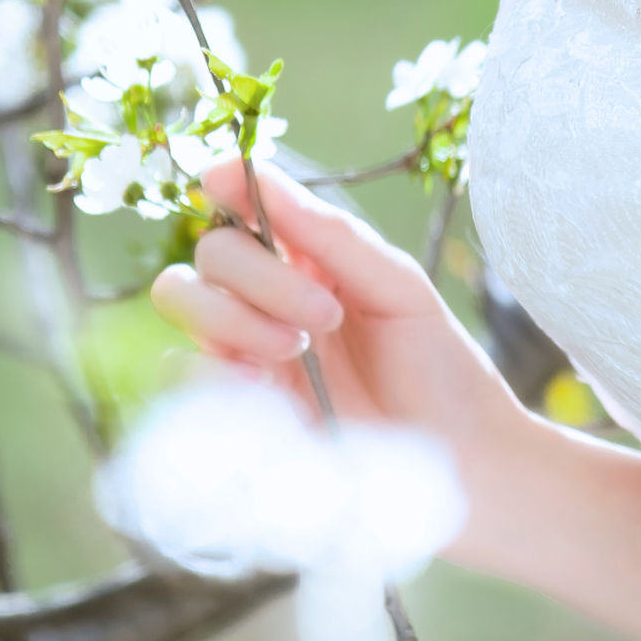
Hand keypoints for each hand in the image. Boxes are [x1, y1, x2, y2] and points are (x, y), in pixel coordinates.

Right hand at [156, 154, 525, 483]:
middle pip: (210, 255)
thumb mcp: (400, 287)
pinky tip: (264, 387)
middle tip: (324, 315)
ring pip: (182, 299)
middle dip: (259, 276)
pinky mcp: (239, 411)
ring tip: (298, 351)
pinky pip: (179, 371)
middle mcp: (269, 303)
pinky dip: (209, 366)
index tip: (222, 181)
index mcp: (309, 262)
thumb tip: (254, 173)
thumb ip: (331, 235)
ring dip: (233, 317)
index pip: (245, 210)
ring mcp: (249, 356)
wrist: (462, 467)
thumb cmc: (441, 372)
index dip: (226, 187)